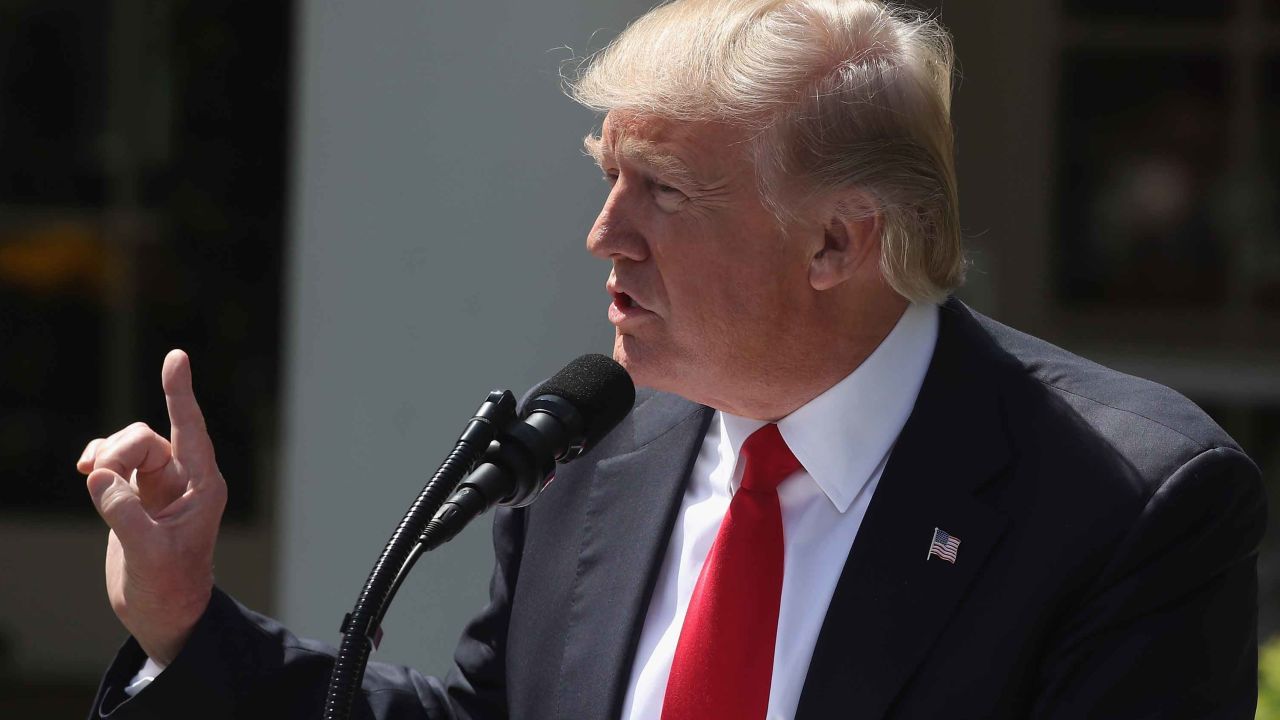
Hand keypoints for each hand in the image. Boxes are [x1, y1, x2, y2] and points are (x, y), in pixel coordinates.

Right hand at [78, 349, 226, 664]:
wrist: (162, 612)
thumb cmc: (168, 586)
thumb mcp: (148, 553)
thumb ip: (123, 512)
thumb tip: (97, 474)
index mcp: (203, 486)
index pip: (191, 429)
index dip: (180, 392)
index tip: (176, 357)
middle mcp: (184, 479)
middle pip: (145, 437)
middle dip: (117, 450)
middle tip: (98, 478)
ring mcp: (159, 485)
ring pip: (127, 445)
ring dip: (105, 455)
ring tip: (90, 479)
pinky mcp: (136, 494)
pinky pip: (115, 461)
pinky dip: (98, 461)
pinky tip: (85, 470)